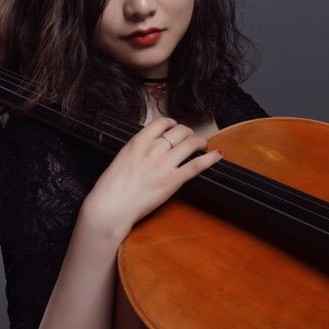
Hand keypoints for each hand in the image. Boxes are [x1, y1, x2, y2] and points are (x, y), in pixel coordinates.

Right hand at [82, 117, 222, 241]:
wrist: (110, 206)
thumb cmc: (111, 185)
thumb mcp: (122, 157)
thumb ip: (138, 148)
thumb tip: (151, 145)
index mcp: (138, 141)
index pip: (162, 122)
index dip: (172, 123)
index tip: (175, 128)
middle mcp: (153, 149)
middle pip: (179, 131)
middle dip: (188, 132)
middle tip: (190, 138)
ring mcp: (164, 164)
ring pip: (190, 143)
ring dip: (199, 141)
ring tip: (202, 145)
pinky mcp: (173, 181)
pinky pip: (196, 165)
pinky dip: (210, 158)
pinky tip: (218, 154)